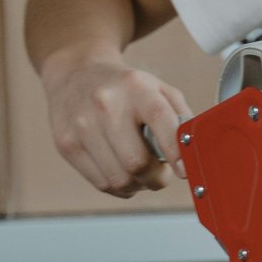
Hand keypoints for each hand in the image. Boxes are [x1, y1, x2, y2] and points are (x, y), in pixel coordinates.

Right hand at [40, 51, 190, 198]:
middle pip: (137, 162)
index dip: (175, 151)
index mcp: (135, 87)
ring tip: (141, 171)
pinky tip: (121, 170)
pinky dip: (119, 186)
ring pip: (119, 179)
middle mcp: (105, 104)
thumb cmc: (124, 88)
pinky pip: (101, 184)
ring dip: (138, 185)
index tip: (185, 171)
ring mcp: (82, 126)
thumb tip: (194, 150)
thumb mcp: (157, 88)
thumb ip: (181, 117)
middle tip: (161, 172)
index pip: (159, 119)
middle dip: (156, 177)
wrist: (75, 75)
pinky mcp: (66, 145)